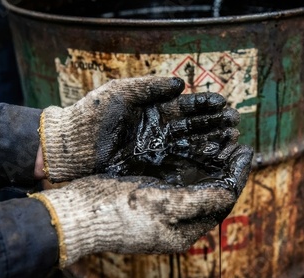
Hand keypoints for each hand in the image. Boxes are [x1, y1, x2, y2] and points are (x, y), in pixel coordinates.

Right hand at [29, 144, 252, 267]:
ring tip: (220, 137)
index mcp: (183, 232)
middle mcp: (177, 222)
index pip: (222, 201)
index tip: (246, 151)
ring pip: (196, 182)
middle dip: (225, 165)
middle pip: (212, 191)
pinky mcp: (150, 196)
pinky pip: (178, 176)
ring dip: (210, 160)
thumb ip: (199, 201)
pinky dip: (190, 160)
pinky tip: (193, 143)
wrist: (76, 213)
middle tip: (235, 140)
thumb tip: (230, 192)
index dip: (237, 175)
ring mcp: (163, 209)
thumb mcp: (163, 206)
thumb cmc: (118, 212)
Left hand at [39, 77, 237, 182]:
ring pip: (189, 145)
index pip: (185, 106)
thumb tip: (181, 84)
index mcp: (153, 109)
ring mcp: (156, 149)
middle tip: (235, 125)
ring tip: (230, 141)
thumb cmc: (90, 115)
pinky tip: (212, 160)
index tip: (224, 104)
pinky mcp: (150, 168)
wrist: (67, 147)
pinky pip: (177, 164)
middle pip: (193, 126)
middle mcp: (158, 130)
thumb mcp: (119, 93)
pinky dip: (195, 162)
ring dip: (211, 142)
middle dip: (215, 124)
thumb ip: (150, 88)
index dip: (205, 105)